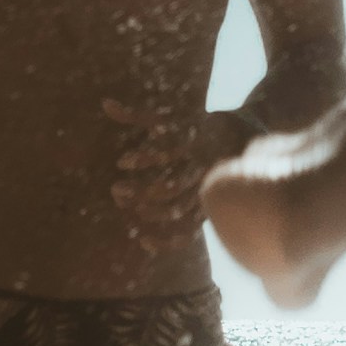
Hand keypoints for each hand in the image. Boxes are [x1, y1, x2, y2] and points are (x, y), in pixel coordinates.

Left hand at [103, 98, 245, 248]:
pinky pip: (188, 232)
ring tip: (127, 206)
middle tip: (116, 188)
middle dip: (141, 190)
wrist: (242, 138)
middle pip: (171, 186)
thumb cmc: (197, 124)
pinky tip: (144, 242)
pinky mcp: (206, 209)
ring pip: (178, 210)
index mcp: (195, 143)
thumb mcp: (170, 115)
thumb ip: (136, 114)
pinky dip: (167, 242)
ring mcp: (205, 191)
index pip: (169, 152)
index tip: (122, 161)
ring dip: (149, 211)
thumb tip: (104, 103)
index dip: (145, 158)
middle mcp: (201, 169)